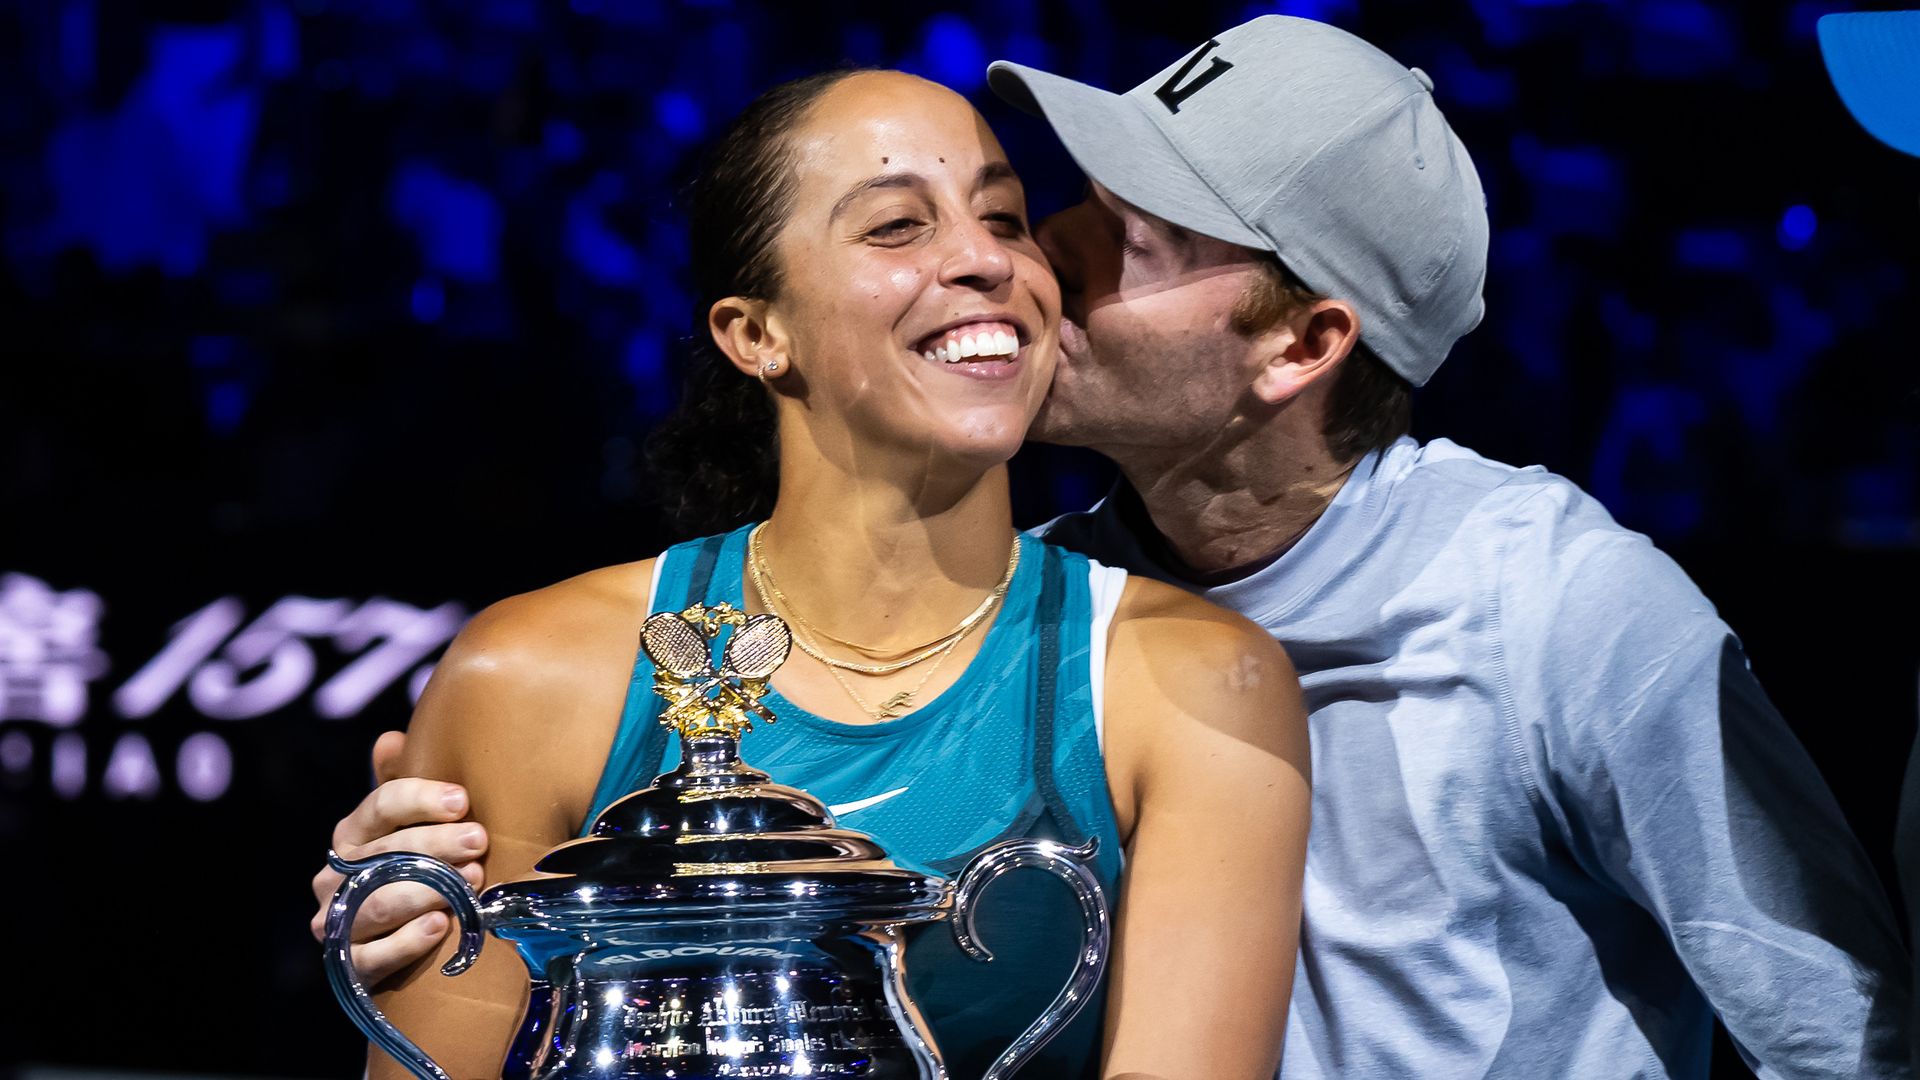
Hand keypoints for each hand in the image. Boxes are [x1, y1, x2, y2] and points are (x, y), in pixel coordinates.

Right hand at [309, 730, 488, 984]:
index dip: (421, 799)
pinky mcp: (349, 966)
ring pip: (379, 902)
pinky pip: (373, 955)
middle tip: (479, 841)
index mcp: (353, 833)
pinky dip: (407, 942)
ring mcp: (337, 922)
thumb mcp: (411, 825)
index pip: (381, 806)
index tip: (463, 800)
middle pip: (385, 853)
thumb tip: (391, 739)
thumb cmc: (414, 868)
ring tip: (472, 881)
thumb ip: (404, 784)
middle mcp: (336, 875)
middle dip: (436, 845)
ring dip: (427, 890)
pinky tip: (439, 926)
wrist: (399, 944)